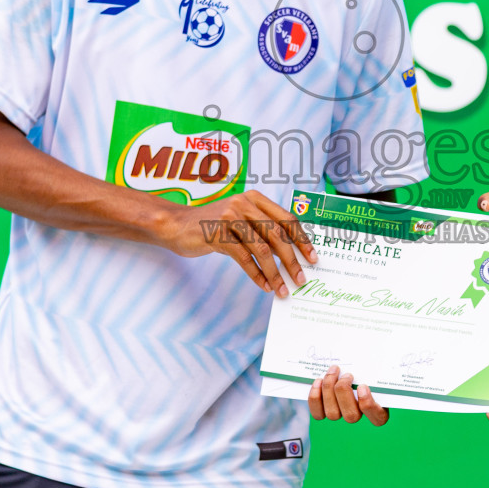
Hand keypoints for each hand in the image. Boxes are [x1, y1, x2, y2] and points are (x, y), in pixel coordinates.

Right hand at [161, 190, 317, 297]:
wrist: (176, 224)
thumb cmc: (211, 225)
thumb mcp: (239, 219)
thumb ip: (261, 229)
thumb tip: (289, 254)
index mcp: (255, 198)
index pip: (287, 218)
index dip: (302, 239)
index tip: (312, 258)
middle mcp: (245, 204)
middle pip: (277, 235)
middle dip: (292, 260)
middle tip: (300, 279)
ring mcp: (230, 217)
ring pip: (261, 249)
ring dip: (275, 272)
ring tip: (282, 289)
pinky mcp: (217, 234)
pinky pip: (243, 258)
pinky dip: (256, 274)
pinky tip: (263, 285)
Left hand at [308, 366, 388, 426]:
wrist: (344, 369)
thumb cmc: (365, 369)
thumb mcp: (372, 370)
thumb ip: (372, 371)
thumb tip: (370, 360)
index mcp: (377, 408)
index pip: (377, 418)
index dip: (368, 405)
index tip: (362, 386)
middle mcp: (358, 415)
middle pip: (351, 416)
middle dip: (345, 392)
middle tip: (346, 375)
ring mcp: (340, 415)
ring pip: (333, 414)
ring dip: (330, 390)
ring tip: (333, 371)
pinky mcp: (324, 412)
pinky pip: (318, 413)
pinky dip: (316, 397)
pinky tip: (318, 381)